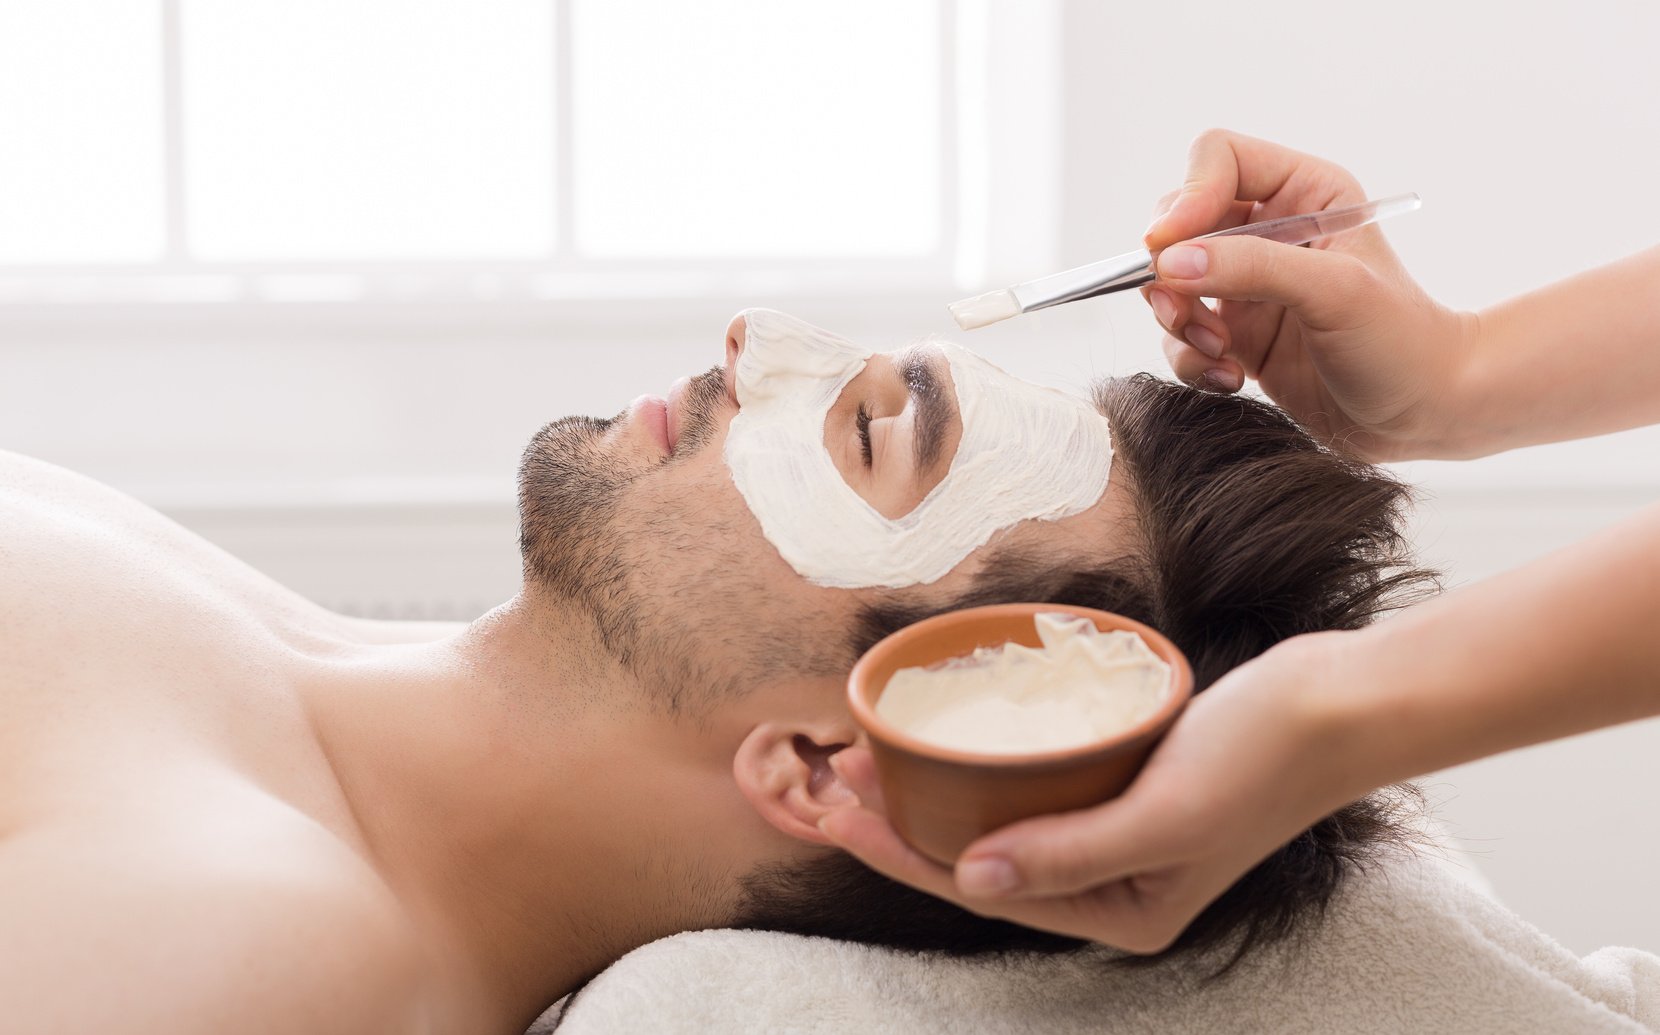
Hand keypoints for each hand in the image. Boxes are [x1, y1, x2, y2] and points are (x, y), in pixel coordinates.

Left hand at [818, 634, 1365, 952]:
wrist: (1338, 700)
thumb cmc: (1263, 759)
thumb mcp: (1164, 815)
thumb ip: (1070, 853)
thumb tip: (971, 880)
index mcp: (1124, 912)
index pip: (988, 890)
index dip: (907, 856)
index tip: (843, 815)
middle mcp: (1116, 882)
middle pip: (987, 856)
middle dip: (912, 825)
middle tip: (840, 782)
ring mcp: (1121, 830)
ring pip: (1008, 816)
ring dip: (944, 790)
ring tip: (878, 758)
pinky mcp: (1128, 782)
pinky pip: (1041, 780)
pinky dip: (994, 762)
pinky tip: (955, 736)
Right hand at [1141, 129, 1476, 461]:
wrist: (1424, 414)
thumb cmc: (1400, 341)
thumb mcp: (1332, 291)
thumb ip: (1250, 267)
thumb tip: (1168, 262)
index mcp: (1304, 193)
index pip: (1219, 161)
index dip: (1187, 196)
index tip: (1167, 244)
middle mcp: (1270, 233)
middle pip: (1180, 223)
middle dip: (1172, 270)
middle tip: (1184, 309)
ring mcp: (1249, 287)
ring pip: (1171, 284)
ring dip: (1179, 321)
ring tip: (1218, 351)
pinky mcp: (1237, 337)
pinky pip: (1182, 338)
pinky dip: (1192, 361)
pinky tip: (1231, 378)